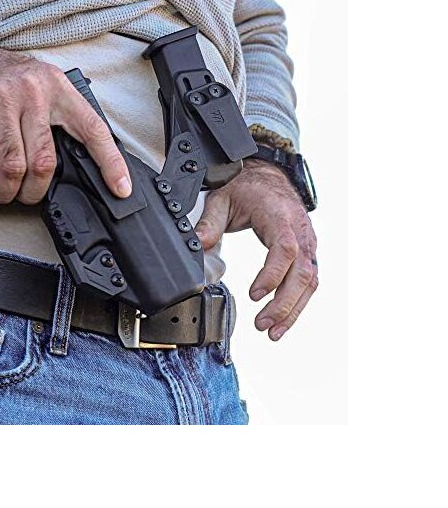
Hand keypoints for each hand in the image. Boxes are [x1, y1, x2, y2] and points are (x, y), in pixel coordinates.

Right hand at [0, 46, 131, 204]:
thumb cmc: (0, 82)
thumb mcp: (38, 89)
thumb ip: (56, 119)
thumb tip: (75, 164)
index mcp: (58, 88)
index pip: (93, 129)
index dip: (110, 163)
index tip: (121, 189)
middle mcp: (33, 89)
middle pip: (45, 160)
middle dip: (34, 192)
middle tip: (25, 197)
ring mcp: (0, 96)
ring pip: (13, 165)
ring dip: (6, 191)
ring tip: (0, 194)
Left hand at [194, 159, 317, 340]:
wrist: (266, 175)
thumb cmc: (245, 187)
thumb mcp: (221, 199)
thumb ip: (210, 223)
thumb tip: (198, 245)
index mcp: (279, 216)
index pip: (285, 249)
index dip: (272, 275)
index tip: (254, 295)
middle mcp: (299, 229)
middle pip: (303, 271)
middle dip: (285, 303)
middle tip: (263, 325)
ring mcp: (307, 241)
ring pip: (310, 279)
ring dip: (293, 309)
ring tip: (273, 332)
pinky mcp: (307, 250)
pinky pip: (309, 279)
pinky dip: (298, 302)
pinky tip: (283, 320)